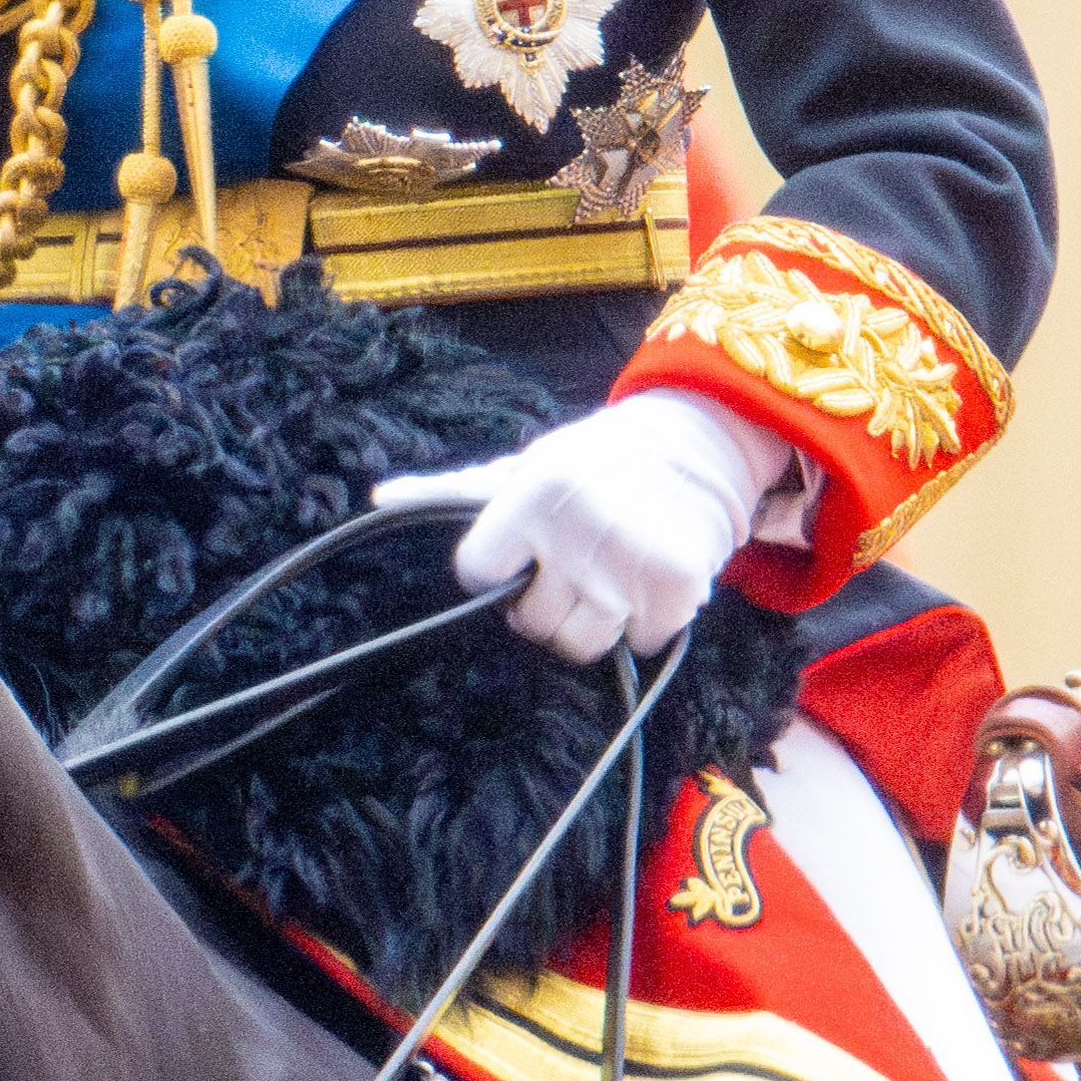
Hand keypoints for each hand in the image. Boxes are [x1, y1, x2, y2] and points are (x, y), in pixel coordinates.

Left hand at [372, 391, 810, 664]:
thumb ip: (455, 490)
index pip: (476, 573)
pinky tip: (647, 581)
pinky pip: (642, 641)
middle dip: (545, 603)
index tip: (516, 555)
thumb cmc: (598, 457)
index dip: (492, 572)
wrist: (701, 437)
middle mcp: (577, 531)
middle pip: (531, 623)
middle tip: (571, 567)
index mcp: (531, 496)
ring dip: (595, 620)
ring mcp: (628, 562)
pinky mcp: (677, 585)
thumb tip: (380, 498)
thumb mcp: (525, 464)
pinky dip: (648, 621)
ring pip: (583, 643)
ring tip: (609, 576)